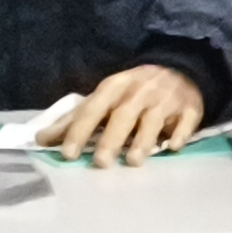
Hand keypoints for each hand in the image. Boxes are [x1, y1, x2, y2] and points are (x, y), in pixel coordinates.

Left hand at [36, 62, 206, 165]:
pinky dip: (179, 133)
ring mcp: (167, 98)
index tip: (68, 153)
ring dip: (144, 140)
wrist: (180, 69)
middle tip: (101, 163)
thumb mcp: (104, 98)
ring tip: (134, 162)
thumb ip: (75, 120)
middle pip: (123, 114)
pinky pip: (186, 120)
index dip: (80, 130)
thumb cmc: (133, 91)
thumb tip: (40, 139)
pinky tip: (172, 147)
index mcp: (115, 86)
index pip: (94, 108)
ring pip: (153, 119)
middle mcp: (140, 90)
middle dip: (111, 138)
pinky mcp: (191, 107)